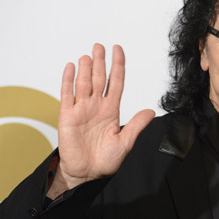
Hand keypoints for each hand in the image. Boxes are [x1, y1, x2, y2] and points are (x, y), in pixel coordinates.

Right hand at [49, 44, 154, 197]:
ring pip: (84, 83)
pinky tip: (70, 67)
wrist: (87, 173)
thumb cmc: (106, 160)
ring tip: (88, 55)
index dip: (117, 67)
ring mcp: (81, 109)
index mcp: (112, 111)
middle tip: (100, 46)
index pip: (116, 83)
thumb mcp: (125, 142)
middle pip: (99, 79)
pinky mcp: (67, 115)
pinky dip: (68, 80)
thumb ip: (136, 125)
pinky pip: (67, 94)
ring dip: (85, 69)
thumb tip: (151, 111)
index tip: (118, 51)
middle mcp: (97, 106)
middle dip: (100, 62)